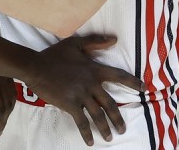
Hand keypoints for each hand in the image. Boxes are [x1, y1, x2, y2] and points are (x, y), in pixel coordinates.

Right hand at [22, 34, 142, 145]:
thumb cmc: (54, 55)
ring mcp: (81, 95)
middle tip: (123, 129)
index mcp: (94, 69)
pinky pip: (81, 121)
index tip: (144, 89)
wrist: (35, 67)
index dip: (132, 82)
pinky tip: (90, 141)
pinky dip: (87, 133)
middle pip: (110, 104)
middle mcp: (91, 84)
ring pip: (98, 115)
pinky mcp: (70, 104)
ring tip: (110, 137)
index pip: (119, 76)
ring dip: (105, 128)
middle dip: (118, 119)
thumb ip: (95, 41)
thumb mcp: (74, 44)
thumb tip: (114, 39)